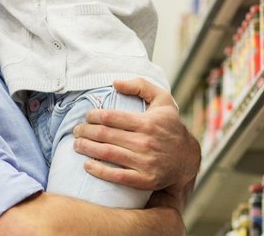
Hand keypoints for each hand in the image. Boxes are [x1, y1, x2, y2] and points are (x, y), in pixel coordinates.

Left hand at [71, 78, 200, 192]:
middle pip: (105, 135)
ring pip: (107, 153)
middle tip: (76, 131)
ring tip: (77, 144)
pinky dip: (99, 170)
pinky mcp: (144, 180)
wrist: (187, 159)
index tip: (87, 117)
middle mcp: (146, 142)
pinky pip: (116, 176)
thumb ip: (140, 85)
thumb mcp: (163, 100)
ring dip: (87, 148)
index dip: (93, 116)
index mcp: (147, 122)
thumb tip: (115, 83)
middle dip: (85, 132)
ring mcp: (145, 162)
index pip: (111, 117)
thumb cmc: (170, 126)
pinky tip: (87, 165)